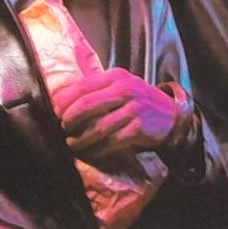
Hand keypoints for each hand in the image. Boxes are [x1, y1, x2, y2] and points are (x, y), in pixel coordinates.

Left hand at [54, 68, 184, 167]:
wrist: (171, 115)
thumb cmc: (139, 101)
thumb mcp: (122, 86)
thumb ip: (99, 90)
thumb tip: (65, 101)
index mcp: (116, 76)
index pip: (83, 86)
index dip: (65, 101)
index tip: (56, 112)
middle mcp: (125, 90)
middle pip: (86, 106)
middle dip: (69, 120)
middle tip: (62, 129)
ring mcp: (133, 109)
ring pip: (97, 127)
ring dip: (81, 139)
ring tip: (72, 144)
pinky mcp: (139, 129)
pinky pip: (111, 142)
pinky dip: (97, 149)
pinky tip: (90, 152)